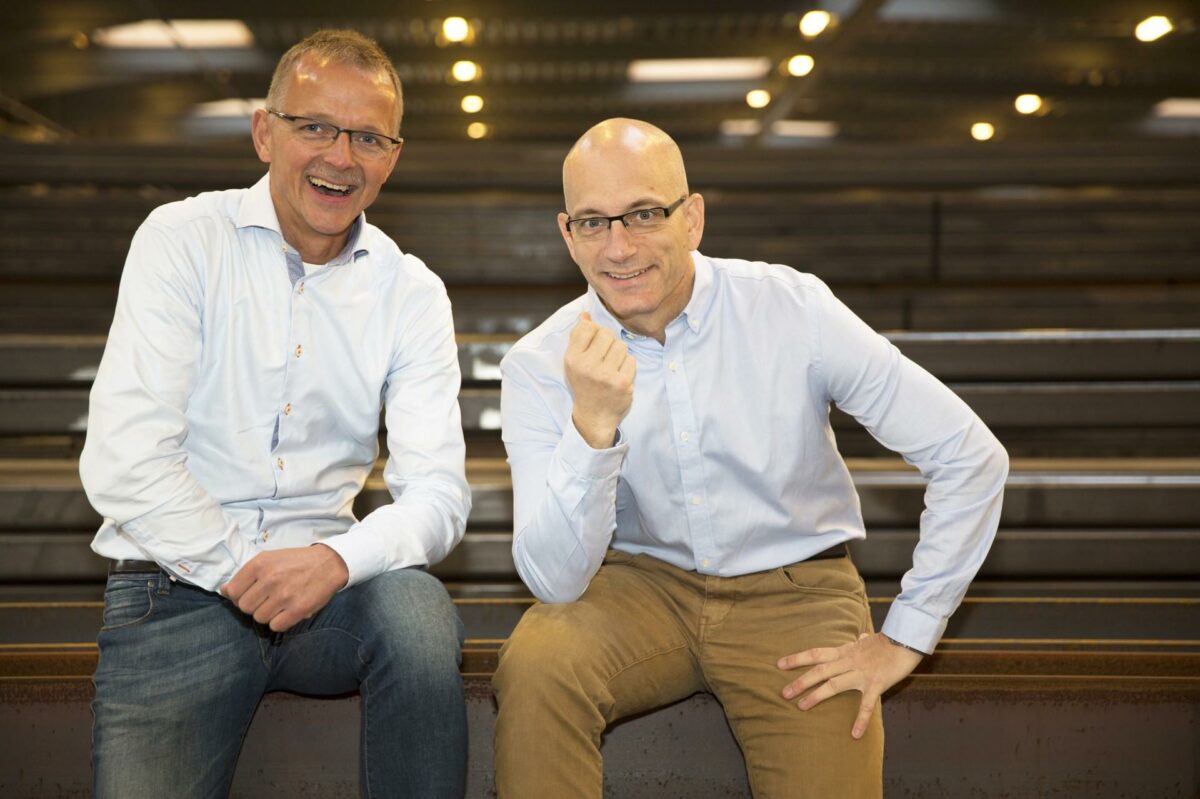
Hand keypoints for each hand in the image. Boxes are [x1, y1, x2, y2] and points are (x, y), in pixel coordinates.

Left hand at [220, 544, 348, 631]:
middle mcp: (270, 579)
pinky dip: (279, 622)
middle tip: (266, 599)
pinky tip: (286, 611)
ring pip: (259, 618)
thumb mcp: (269, 559)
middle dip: (253, 605)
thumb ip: (246, 575)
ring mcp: (284, 595)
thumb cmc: (296, 562)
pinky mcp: (298, 609)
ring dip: (267, 614)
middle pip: (244, 607)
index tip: (249, 594)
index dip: (238, 596)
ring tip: (278, 604)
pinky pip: (276, 626)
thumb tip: (224, 591)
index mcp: (260, 564)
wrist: (328, 563)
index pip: (232, 591)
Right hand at [563, 312, 635, 447]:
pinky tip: (619, 376)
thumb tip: (585, 315)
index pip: (588, 327)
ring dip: (619, 354)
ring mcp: (605, 376)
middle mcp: (587, 366)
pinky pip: (631, 360)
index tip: (595, 343)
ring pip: (621, 346)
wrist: (594, 415)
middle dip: (609, 342)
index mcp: (572, 359)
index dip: (595, 331)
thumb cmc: (584, 384)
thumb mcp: (574, 361)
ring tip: (612, 367)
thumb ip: (579, 337)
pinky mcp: (622, 383)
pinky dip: (628, 366)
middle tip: (605, 357)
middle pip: (607, 334)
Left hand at [777, 632, 923, 738]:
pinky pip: (867, 704)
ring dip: (817, 696)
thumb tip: (861, 636)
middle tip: (783, 693)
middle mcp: (849, 662)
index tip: (779, 665)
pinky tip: (855, 734)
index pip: (816, 653)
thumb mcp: (870, 640)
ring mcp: (861, 674)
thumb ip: (862, 641)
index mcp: (845, 652)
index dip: (797, 659)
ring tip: (801, 707)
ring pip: (834, 684)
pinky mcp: (876, 684)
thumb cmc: (889, 641)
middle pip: (819, 671)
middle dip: (800, 681)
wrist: (906, 640)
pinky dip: (861, 719)